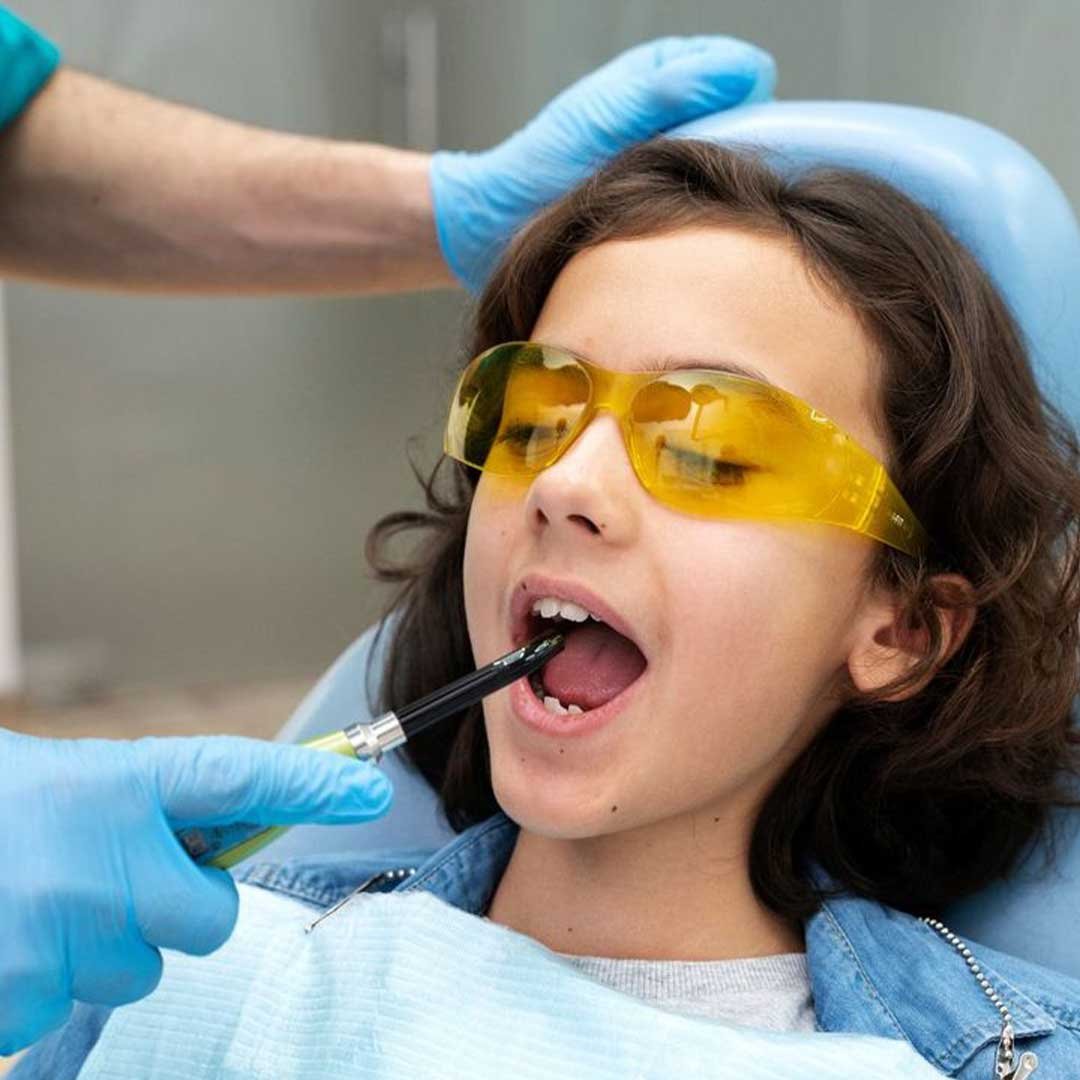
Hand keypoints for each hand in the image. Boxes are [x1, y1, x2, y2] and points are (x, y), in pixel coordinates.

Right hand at [0, 729, 392, 1052]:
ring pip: (136, 971)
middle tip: (105, 881)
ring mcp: (59, 930)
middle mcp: (103, 854)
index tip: (369, 789)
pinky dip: (36, 987)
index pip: (241, 776)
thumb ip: (158, 812)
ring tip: (29, 903)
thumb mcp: (79, 786)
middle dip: (173, 911)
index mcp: (122, 781)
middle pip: (210, 920)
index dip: (311, 787)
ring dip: (96, 950)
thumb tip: (230, 840)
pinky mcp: (17, 994)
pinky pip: (66, 1009)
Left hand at [430, 35, 775, 291]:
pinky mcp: (666, 209)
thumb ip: (668, 90)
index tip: (750, 135)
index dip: (753, 102)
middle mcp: (675, 115)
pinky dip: (713, 219)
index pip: (743, 73)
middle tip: (735, 181)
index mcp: (664, 74)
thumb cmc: (542, 166)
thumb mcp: (607, 117)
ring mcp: (673, 162)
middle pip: (746, 123)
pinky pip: (709, 209)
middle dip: (746, 148)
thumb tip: (748, 72)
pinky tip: (705, 235)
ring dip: (730, 187)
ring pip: (733, 167)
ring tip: (717, 209)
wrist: (499, 225)